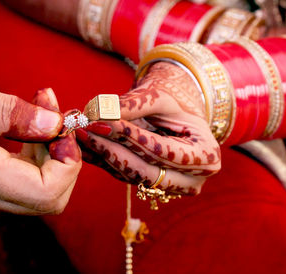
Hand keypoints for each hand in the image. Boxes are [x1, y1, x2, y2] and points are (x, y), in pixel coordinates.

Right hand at [0, 63, 80, 213]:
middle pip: (48, 199)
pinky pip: (16, 182)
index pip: (45, 194)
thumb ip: (4, 110)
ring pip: (35, 192)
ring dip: (49, 152)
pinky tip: (22, 123)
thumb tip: (52, 124)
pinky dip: (32, 155)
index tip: (60, 125)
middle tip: (50, 108)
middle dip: (63, 155)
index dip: (67, 164)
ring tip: (37, 106)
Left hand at [77, 62, 220, 194]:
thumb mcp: (159, 98)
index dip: (131, 138)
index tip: (102, 121)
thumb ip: (134, 105)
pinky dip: (101, 160)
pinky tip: (82, 145)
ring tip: (79, 133)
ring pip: (131, 175)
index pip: (163, 151)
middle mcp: (192, 179)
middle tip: (84, 129)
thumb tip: (101, 112)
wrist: (176, 114)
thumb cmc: (173, 102)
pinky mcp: (151, 187)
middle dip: (112, 148)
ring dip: (102, 155)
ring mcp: (171, 187)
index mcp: (206, 157)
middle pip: (146, 169)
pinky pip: (123, 176)